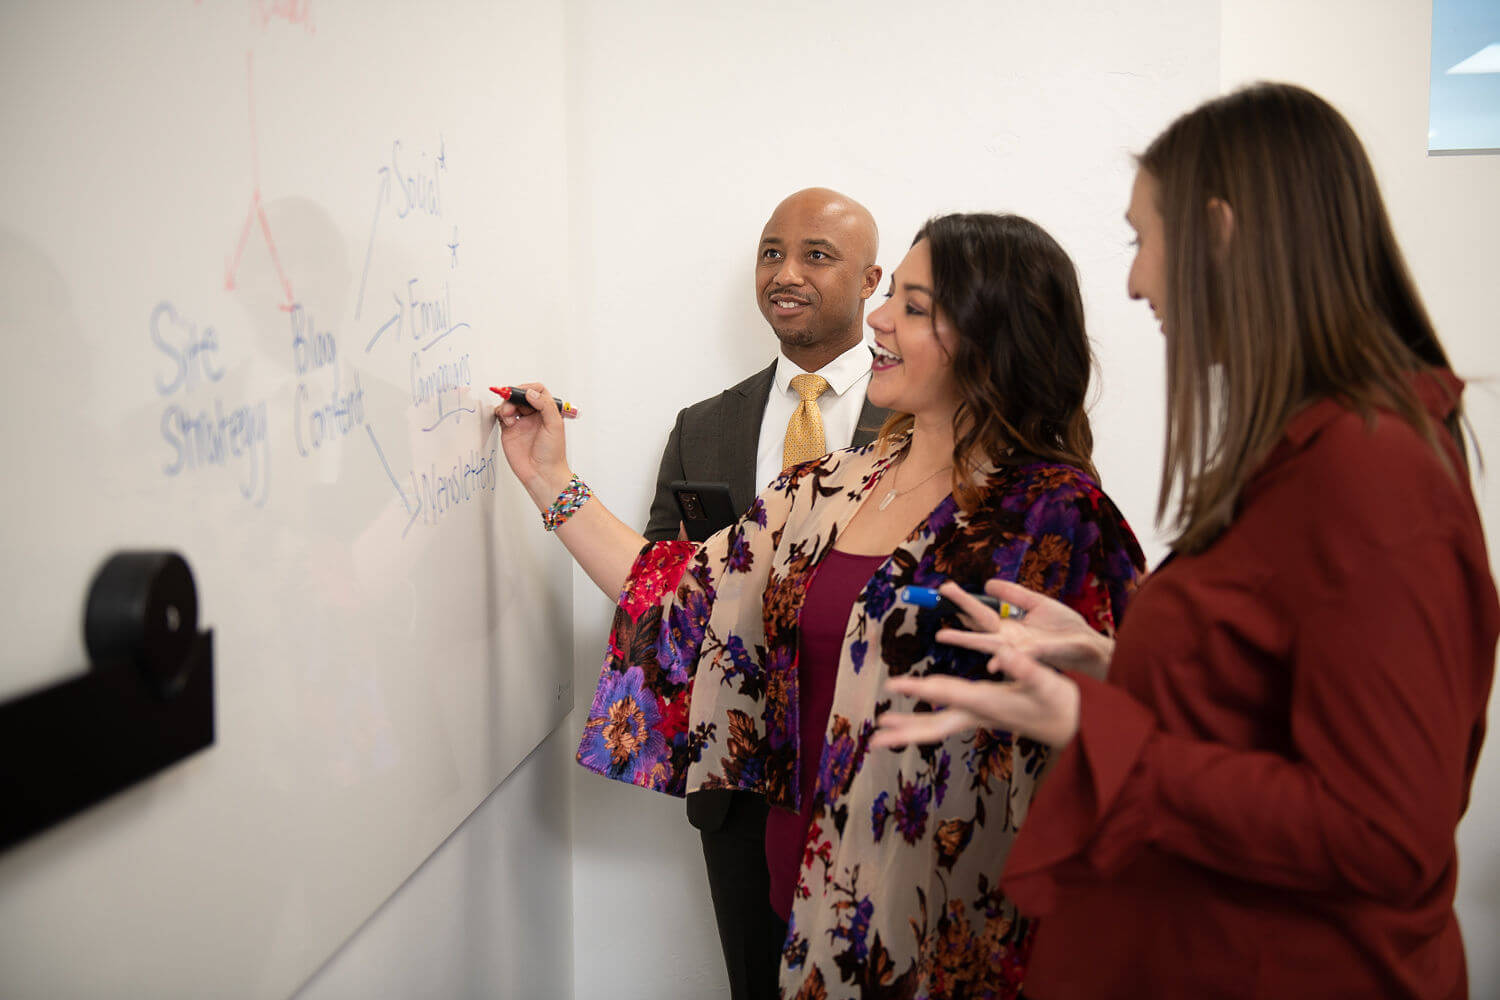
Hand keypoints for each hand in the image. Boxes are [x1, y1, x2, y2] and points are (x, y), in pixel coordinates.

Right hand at [495, 383, 570, 503]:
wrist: (542, 474)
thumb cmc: (552, 454)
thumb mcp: (555, 426)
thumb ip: (545, 406)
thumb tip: (530, 393)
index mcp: (547, 412)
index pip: (537, 391)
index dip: (529, 388)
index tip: (524, 393)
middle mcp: (534, 415)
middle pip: (521, 396)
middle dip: (514, 396)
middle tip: (511, 401)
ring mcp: (521, 423)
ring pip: (510, 404)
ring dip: (507, 405)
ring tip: (509, 415)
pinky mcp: (509, 431)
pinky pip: (501, 415)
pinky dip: (500, 413)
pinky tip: (506, 420)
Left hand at [872, 658, 1080, 748]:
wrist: (1075, 726)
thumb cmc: (1062, 702)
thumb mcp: (1046, 682)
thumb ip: (1026, 669)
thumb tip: (1004, 655)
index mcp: (988, 703)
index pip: (948, 694)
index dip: (920, 688)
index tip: (895, 686)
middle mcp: (979, 714)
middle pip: (935, 726)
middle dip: (905, 730)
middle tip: (874, 738)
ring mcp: (979, 717)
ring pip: (937, 726)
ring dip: (910, 728)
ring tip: (882, 728)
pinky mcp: (983, 716)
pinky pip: (946, 721)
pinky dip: (927, 721)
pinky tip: (917, 718)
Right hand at [938, 580, 1113, 680]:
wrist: (1088, 644)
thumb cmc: (1065, 627)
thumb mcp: (1037, 603)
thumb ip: (1013, 594)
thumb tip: (987, 584)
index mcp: (1009, 627)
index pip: (979, 612)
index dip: (962, 600)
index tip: (944, 588)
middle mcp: (1009, 640)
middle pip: (977, 628)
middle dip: (954, 623)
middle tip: (931, 619)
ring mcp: (1021, 650)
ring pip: (988, 644)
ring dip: (967, 640)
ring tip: (943, 636)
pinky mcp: (1038, 654)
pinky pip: (1018, 657)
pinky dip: (1001, 662)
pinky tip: (990, 665)